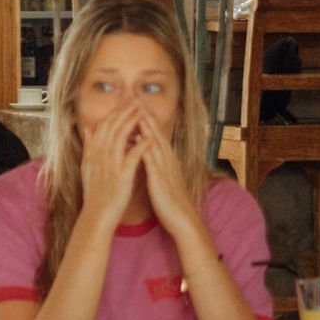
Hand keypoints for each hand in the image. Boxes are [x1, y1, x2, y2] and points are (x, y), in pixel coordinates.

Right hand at [73, 114, 145, 243]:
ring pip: (121, 137)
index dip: (115, 113)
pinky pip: (132, 156)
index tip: (125, 103)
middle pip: (112, 127)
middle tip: (136, 100)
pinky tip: (148, 137)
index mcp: (93, 153)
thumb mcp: (86, 167)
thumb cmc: (95, 194)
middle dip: (124, 111)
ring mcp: (110, 165)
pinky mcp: (121, 175)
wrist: (96, 215)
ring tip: (142, 111)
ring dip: (132, 122)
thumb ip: (88, 147)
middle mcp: (100, 156)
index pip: (103, 126)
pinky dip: (140, 145)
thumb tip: (87, 129)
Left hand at [133, 113, 201, 235]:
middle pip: (156, 134)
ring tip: (136, 112)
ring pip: (155, 144)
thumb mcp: (163, 179)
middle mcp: (168, 161)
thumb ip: (156, 166)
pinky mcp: (161, 180)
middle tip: (136, 99)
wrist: (183, 220)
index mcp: (167, 160)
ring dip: (146, 128)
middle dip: (146, 116)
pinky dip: (145, 149)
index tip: (136, 106)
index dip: (147, 120)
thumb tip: (147, 155)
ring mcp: (166, 169)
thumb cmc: (171, 202)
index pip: (156, 136)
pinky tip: (137, 141)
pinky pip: (152, 162)